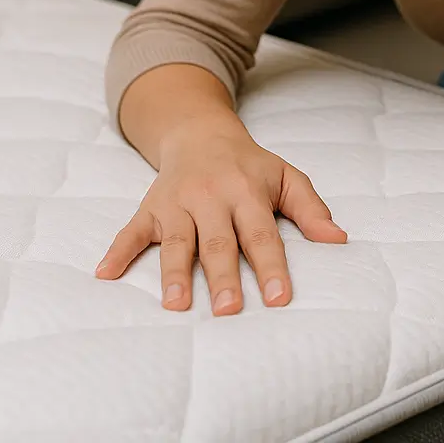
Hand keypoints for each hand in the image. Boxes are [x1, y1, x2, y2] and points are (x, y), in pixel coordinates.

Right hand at [95, 116, 346, 313]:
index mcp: (247, 191)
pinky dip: (118, 251)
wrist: (200, 132)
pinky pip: (130, 231)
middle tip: (229, 310)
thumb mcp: (285, 177)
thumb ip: (311, 209)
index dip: (271, 265)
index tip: (280, 298)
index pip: (261, 233)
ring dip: (173, 272)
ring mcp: (177, 203)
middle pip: (218, 242)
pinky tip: (105, 274)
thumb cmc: (249, 165)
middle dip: (223, 277)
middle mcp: (211, 197)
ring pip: (176, 241)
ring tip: (176, 304)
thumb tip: (338, 240)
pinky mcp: (150, 208)